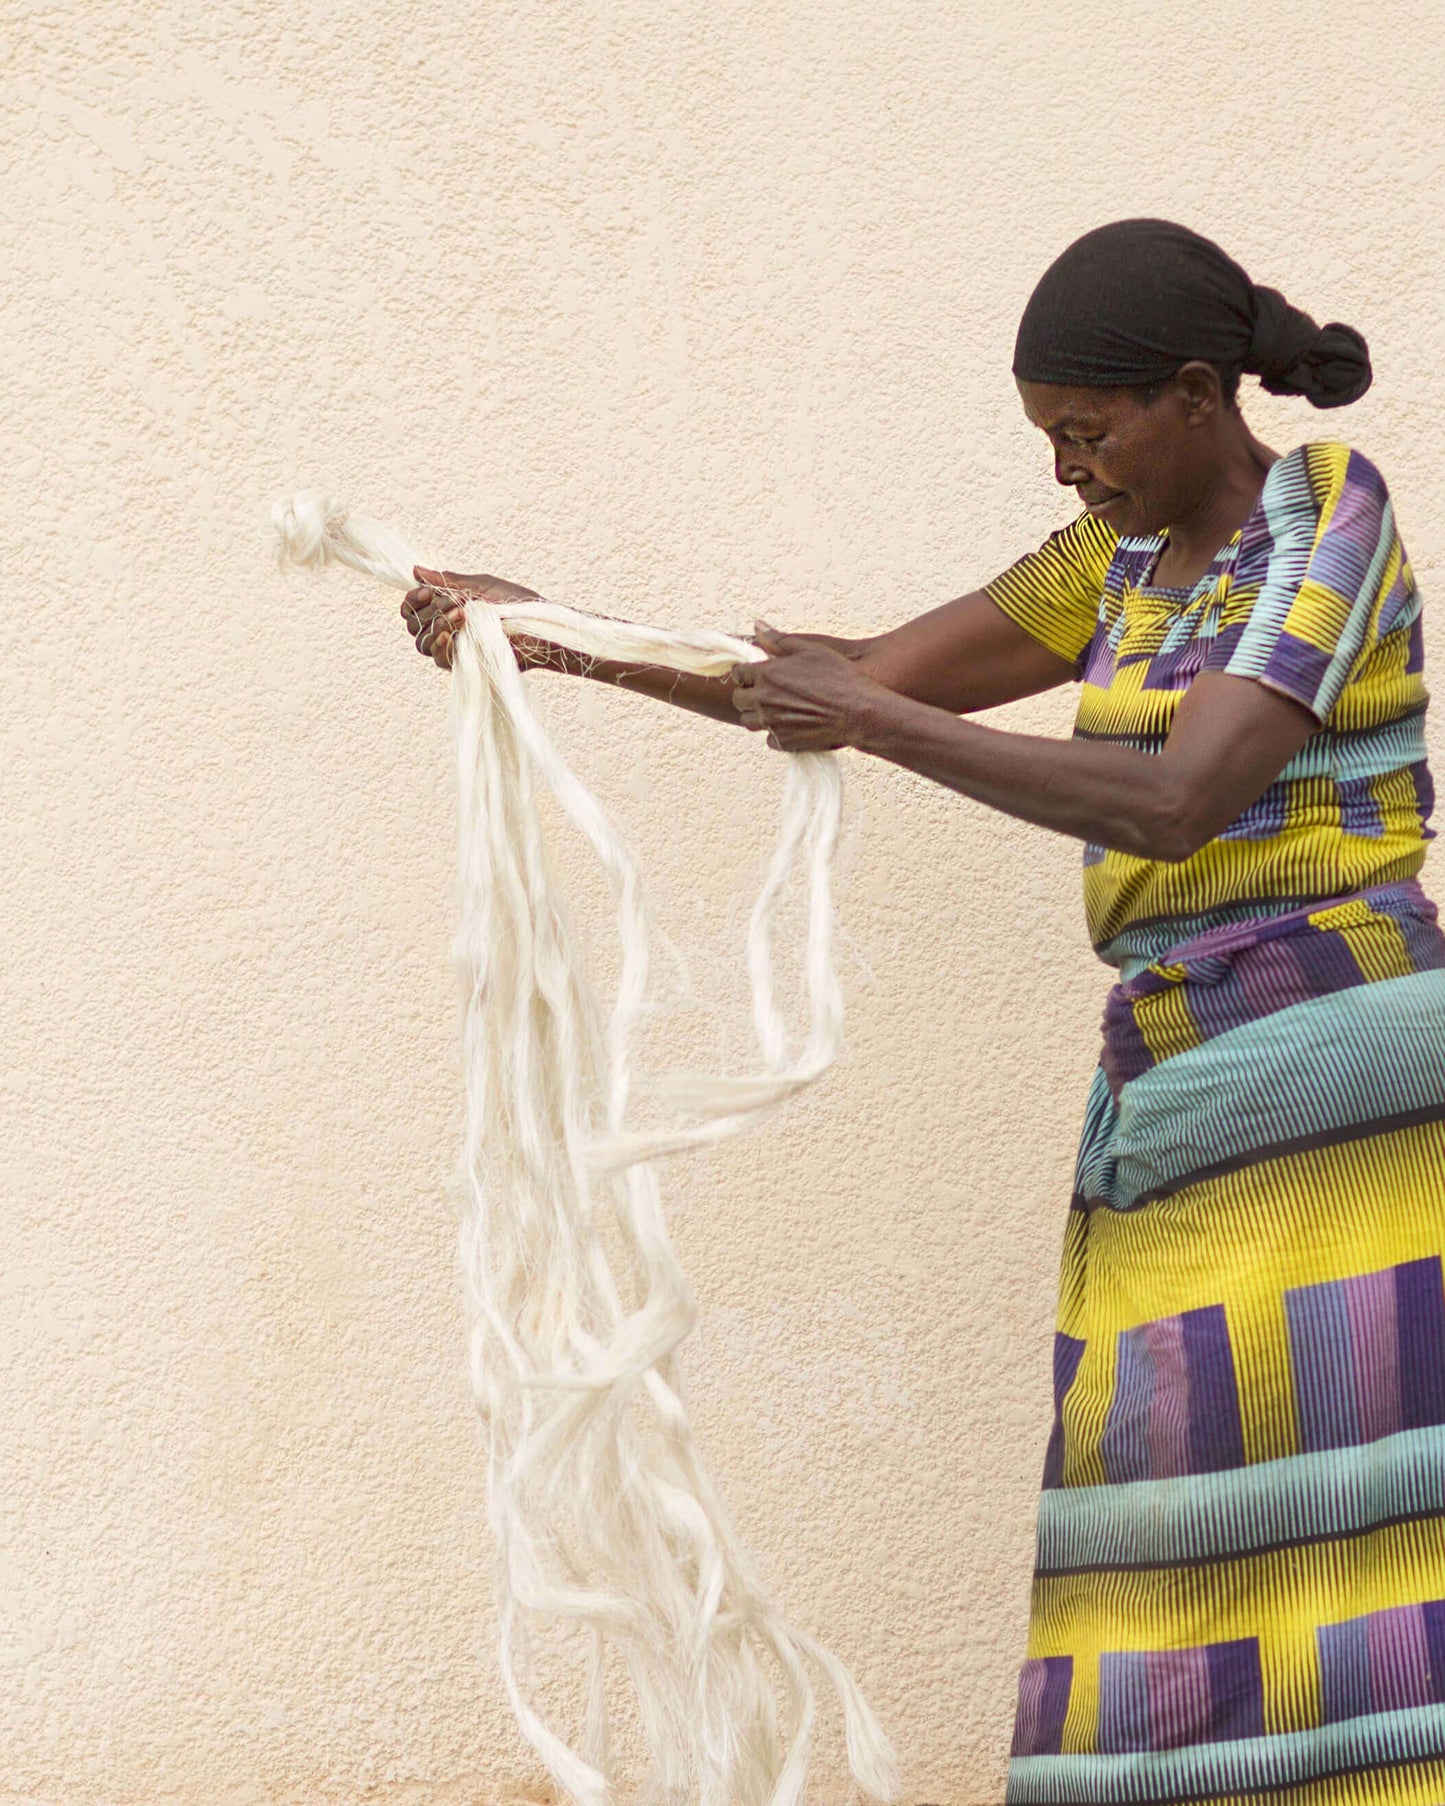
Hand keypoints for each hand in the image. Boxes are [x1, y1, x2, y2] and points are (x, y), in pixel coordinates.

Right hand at [401, 567, 549, 671]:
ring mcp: (454, 647)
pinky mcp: (463, 663)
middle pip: (412, 625)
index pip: (412, 608)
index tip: (427, 591)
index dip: (412, 599)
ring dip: (435, 624)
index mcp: (446, 608)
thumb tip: (415, 570)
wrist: (536, 626)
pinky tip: (451, 634)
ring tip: (461, 613)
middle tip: (453, 601)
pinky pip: (438, 658)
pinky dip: (440, 643)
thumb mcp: (480, 585)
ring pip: (421, 642)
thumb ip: (447, 581)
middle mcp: (446, 628)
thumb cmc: (515, 604)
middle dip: (427, 609)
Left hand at [730, 622, 884, 750]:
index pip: (738, 674)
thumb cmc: (839, 677)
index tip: (756, 674)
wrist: (858, 713)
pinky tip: (792, 724)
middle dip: (748, 694)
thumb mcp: (811, 649)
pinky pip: (769, 739)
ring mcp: (772, 723)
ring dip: (758, 714)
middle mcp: (764, 700)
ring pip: (749, 721)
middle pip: (738, 699)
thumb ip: (779, 640)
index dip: (746, 673)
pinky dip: (776, 733)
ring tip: (776, 708)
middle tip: (766, 691)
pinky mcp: (784, 742)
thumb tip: (758, 626)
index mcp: (767, 675)